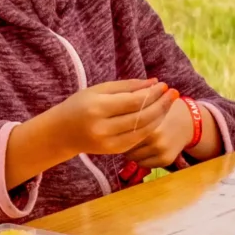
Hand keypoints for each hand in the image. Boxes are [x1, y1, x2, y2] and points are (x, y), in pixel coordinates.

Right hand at [45, 79, 178, 157]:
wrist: (61, 133)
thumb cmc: (80, 105)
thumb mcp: (98, 90)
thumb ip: (127, 86)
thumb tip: (154, 82)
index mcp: (97, 108)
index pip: (133, 102)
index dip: (152, 94)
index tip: (164, 85)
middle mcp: (103, 128)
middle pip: (141, 117)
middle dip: (161, 104)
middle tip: (174, 93)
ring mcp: (109, 142)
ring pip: (143, 130)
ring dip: (160, 116)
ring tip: (169, 103)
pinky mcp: (113, 151)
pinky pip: (138, 139)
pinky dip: (150, 127)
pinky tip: (157, 116)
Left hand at [125, 92, 203, 170]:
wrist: (187, 121)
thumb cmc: (161, 112)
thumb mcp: (148, 106)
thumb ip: (131, 113)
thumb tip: (109, 123)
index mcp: (148, 123)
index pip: (122, 133)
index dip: (118, 131)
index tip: (118, 127)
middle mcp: (155, 139)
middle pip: (126, 147)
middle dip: (123, 142)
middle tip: (125, 136)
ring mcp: (161, 151)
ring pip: (133, 158)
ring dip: (131, 152)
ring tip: (136, 142)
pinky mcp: (166, 160)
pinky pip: (143, 164)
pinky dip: (141, 158)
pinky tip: (144, 149)